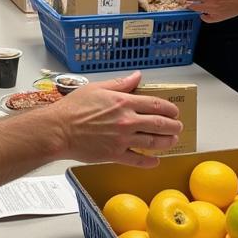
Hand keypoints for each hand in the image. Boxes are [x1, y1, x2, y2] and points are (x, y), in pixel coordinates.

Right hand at [53, 72, 181, 167]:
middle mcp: (127, 121)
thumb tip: (137, 76)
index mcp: (123, 102)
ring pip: (153, 142)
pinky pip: (137, 159)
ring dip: (167, 142)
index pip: (156, 104)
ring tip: (172, 141)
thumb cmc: (73, 108)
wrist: (58, 130)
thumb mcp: (97, 88)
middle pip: (160, 124)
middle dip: (173, 126)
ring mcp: (122, 139)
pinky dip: (149, 161)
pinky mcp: (115, 155)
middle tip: (178, 127)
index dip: (170, 108)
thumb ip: (120, 83)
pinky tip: (155, 161)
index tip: (175, 111)